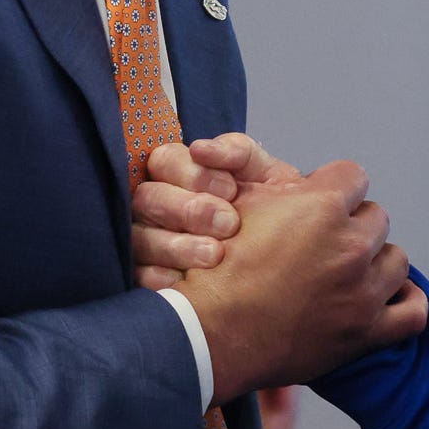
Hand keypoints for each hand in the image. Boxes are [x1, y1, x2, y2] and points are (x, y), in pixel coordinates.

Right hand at [130, 134, 300, 290]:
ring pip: (140, 239)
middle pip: (147, 199)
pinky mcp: (147, 277)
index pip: (164, 161)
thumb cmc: (273, 210)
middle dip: (188, 210)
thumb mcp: (265, 175)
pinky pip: (138, 276)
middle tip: (228, 225)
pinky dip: (159, 277)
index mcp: (180, 175)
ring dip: (177, 246)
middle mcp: (158, 206)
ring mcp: (148, 242)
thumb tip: (200, 149)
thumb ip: (238, 152)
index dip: (192, 174)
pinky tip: (186, 280)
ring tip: (215, 255)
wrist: (290, 260)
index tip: (231, 190)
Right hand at [178, 156, 427, 399]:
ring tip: (345, 273)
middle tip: (321, 245)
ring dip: (375, 262)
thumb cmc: (218, 272)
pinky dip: (404, 302)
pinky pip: (413, 311)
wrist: (209, 335)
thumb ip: (285, 188)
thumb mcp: (242, 207)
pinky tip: (386, 297)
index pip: (353, 176)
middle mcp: (351, 245)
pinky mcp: (366, 331)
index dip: (332, 189)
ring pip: (396, 260)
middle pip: (375, 218)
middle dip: (351, 226)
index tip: (317, 205)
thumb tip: (306, 183)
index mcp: (323, 207)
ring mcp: (362, 291)